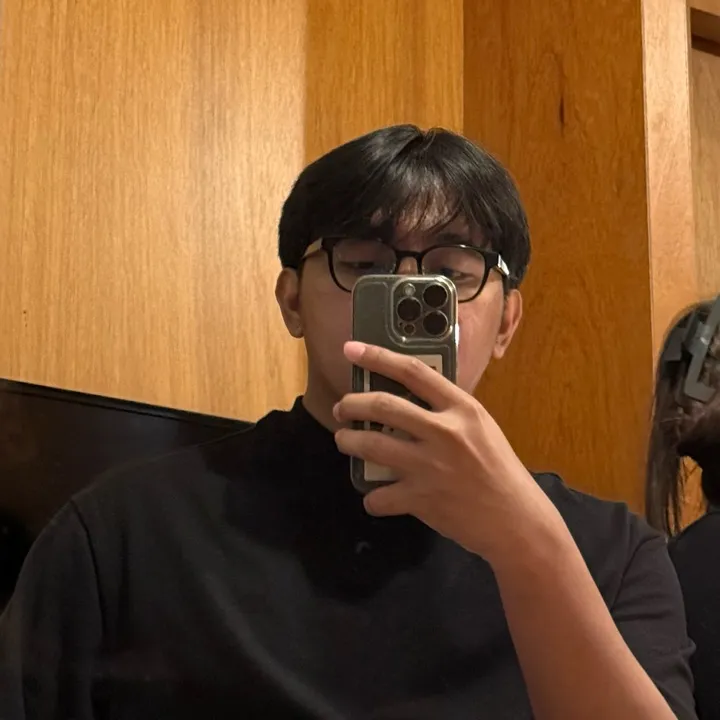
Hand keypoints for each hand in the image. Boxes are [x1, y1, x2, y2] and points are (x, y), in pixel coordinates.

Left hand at [333, 341, 560, 564]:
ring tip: (344, 440)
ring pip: (371, 445)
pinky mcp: (421, 499)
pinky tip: (376, 497)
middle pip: (383, 405)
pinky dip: (372, 497)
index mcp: (462, 409)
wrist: (516, 520)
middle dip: (352, 404)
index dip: (378, 357)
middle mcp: (444, 432)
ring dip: (348, 441)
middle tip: (342, 408)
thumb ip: (449, 411)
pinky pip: (379, 495)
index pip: (413, 371)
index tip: (351, 349)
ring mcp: (430, 466)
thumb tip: (410, 398)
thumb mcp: (481, 427)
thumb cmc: (499, 470)